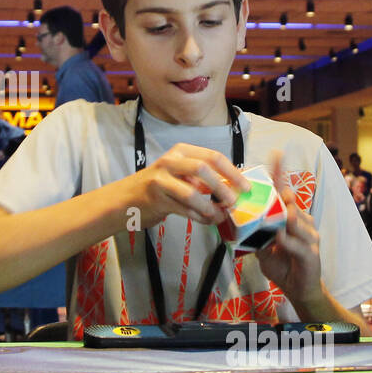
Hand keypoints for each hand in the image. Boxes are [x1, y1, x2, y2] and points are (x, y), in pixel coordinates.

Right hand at [124, 143, 250, 228]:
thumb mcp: (180, 173)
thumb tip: (233, 188)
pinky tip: (206, 221)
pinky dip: (199, 217)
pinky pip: (184, 209)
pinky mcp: (156, 199)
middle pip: (203, 169)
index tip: (245, 187)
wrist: (126, 199)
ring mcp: (160, 179)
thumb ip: (202, 177)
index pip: (213, 157)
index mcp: (181, 151)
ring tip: (219, 217)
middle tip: (233, 202)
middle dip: (222, 187)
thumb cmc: (159, 186)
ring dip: (210, 208)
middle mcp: (170, 161)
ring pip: (192, 193)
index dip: (232, 172)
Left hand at [255, 150, 322, 302]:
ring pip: (294, 220)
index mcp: (294, 218)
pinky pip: (297, 243)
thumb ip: (255, 234)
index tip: (276, 154)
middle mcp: (304, 223)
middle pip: (290, 203)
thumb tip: (235, 221)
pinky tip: (277, 237)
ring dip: (280, 217)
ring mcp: (310, 238)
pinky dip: (286, 240)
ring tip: (267, 216)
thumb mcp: (264, 248)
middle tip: (262, 188)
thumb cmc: (284, 266)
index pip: (286, 192)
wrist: (301, 291)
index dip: (281, 173)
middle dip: (278, 195)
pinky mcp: (312, 254)